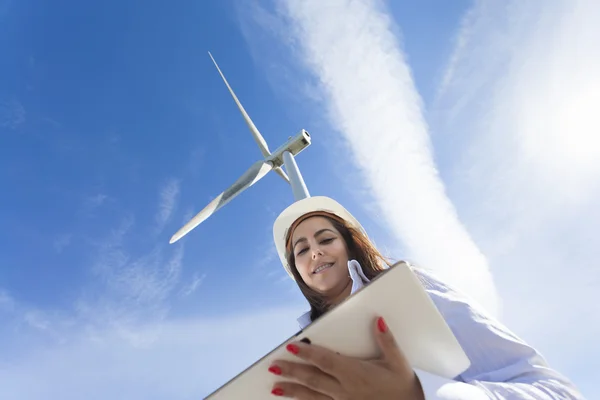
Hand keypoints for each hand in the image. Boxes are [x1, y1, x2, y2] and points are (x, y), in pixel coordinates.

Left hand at [268, 316, 424, 398]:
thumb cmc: (404, 389)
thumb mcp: (398, 363)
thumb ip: (386, 340)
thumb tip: (377, 320)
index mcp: (355, 374)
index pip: (326, 361)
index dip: (307, 354)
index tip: (291, 347)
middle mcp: (345, 390)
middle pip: (313, 379)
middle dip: (291, 372)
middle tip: (272, 366)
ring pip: (312, 396)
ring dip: (292, 391)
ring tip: (275, 387)